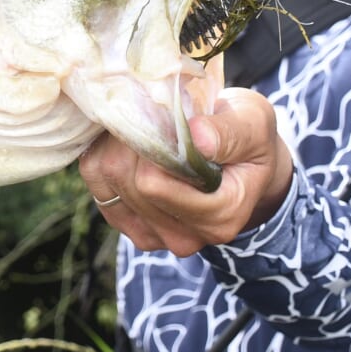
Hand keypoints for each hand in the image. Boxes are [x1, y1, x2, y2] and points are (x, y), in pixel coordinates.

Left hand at [78, 87, 292, 256]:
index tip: (163, 113)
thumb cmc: (248, 138)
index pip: (154, 184)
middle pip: (128, 183)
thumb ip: (229, 132)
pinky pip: (97, 185)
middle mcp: (186, 237)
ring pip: (109, 182)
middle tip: (152, 113)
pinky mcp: (130, 225)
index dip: (150, 142)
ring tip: (145, 126)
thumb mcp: (253, 122)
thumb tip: (197, 138)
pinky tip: (130, 143)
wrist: (241, 162)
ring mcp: (155, 236)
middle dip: (133, 141)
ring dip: (117, 145)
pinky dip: (105, 155)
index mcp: (220, 216)